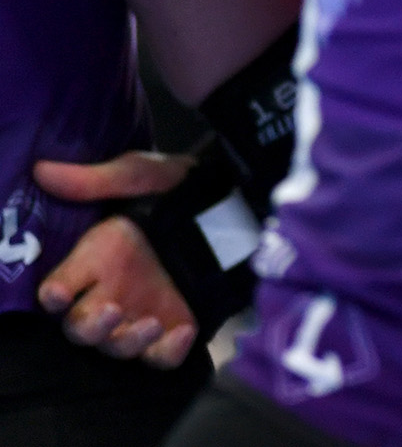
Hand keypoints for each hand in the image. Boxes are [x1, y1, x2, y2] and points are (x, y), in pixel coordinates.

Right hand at [33, 152, 200, 367]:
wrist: (235, 201)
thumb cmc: (178, 186)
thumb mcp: (141, 175)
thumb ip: (96, 179)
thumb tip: (43, 168)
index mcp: (97, 259)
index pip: (58, 288)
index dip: (55, 294)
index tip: (60, 293)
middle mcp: (112, 291)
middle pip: (81, 328)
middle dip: (90, 326)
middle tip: (113, 310)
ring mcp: (142, 312)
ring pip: (116, 346)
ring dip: (127, 342)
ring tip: (152, 323)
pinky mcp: (176, 326)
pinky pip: (161, 357)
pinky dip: (168, 352)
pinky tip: (184, 331)